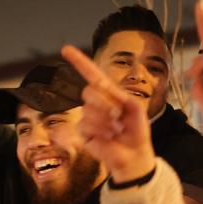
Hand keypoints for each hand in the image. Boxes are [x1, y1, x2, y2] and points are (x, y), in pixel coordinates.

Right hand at [60, 45, 154, 181]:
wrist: (134, 154)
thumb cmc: (136, 130)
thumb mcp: (135, 107)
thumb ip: (120, 94)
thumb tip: (102, 90)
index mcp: (109, 93)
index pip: (91, 74)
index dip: (79, 61)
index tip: (66, 49)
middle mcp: (96, 102)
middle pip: (89, 91)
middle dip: (106, 103)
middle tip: (119, 115)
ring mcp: (87, 116)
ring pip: (88, 109)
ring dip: (106, 120)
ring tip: (117, 129)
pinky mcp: (83, 131)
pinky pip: (86, 124)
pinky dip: (100, 130)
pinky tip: (108, 137)